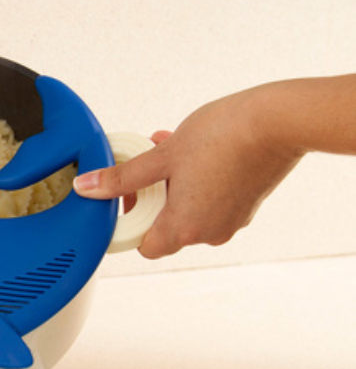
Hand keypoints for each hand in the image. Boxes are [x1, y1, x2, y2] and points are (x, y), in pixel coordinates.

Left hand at [74, 87, 302, 257]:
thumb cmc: (223, 136)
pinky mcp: (247, 203)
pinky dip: (195, 181)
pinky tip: (190, 150)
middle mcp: (210, 233)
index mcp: (186, 229)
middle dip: (149, 196)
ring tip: (166, 149)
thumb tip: (87, 188)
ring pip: (188, 208)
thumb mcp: (160, 156)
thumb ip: (122, 177)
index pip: (146, 247)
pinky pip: (210, 199)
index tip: (124, 197)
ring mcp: (232, 219)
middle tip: (143, 165)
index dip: (130, 225)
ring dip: (171, 183)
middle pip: (165, 226)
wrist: (279, 121)